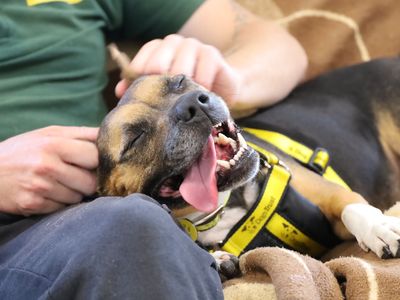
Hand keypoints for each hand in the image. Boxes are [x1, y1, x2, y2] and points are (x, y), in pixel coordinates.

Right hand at [0, 126, 98, 215]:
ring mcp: (40, 187)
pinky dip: (60, 202)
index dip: (100, 160)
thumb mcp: (48, 134)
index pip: (96, 156)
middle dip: (89, 180)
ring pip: (78, 197)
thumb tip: (108, 135)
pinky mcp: (33, 204)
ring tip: (60, 182)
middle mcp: (48, 166)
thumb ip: (80, 134)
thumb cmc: (22, 150)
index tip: (96, 162)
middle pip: (91, 181)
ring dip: (74, 192)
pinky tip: (48, 192)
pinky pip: (62, 207)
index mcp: (54, 144)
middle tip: (79, 175)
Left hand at [115, 34, 242, 106]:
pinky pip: (201, 76)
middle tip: (167, 106)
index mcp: (157, 48)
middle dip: (161, 89)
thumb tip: (119, 91)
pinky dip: (199, 92)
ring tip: (184, 105)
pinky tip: (199, 100)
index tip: (144, 103)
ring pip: (179, 70)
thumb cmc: (189, 90)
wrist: (223, 86)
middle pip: (157, 66)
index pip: (140, 64)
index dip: (139, 85)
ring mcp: (193, 46)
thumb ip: (143, 88)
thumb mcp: (166, 90)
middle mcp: (173, 42)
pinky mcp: (211, 54)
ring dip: (181, 92)